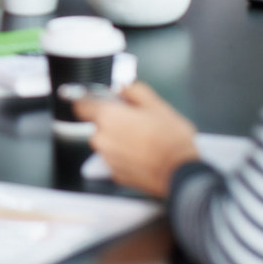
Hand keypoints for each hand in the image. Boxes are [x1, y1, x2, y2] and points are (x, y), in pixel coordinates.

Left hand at [76, 82, 198, 198]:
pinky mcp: (115, 175)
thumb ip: (134, 90)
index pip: (82, 106)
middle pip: (98, 125)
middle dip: (112, 121)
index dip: (91, 101)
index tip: (101, 100)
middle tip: (135, 120)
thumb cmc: (170, 140)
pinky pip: (114, 159)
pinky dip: (124, 155)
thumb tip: (124, 88)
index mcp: (109, 117)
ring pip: (106, 143)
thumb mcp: (156, 104)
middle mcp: (103, 139)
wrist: (180, 172)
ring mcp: (107, 159)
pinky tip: (142, 153)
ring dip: (118, 139)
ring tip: (142, 139)